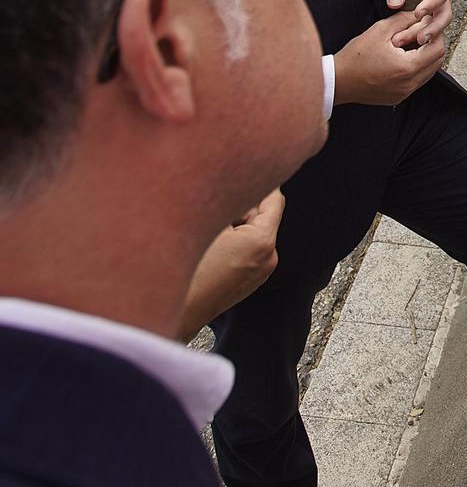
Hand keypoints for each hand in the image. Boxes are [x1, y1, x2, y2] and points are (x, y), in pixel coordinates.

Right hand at [177, 190, 285, 338]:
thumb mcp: (208, 225)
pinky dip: (232, 240)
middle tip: (215, 197)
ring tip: (207, 224)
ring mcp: (259, 273)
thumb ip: (230, 201)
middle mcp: (268, 258)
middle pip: (262, 215)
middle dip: (241, 204)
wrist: (172, 316)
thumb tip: (238, 185)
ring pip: (251, 231)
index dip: (258, 181)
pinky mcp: (247, 283)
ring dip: (234, 222)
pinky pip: (245, 249)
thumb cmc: (186, 269)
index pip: (274, 199)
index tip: (242, 170)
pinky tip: (208, 243)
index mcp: (263, 242)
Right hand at [332, 10, 446, 106]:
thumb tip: (420, 15)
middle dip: (432, 45)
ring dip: (424, 58)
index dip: (434, 34)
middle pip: (437, 62)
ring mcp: (404, 93)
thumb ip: (404, 19)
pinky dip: (415, 69)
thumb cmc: (355, 56)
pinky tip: (401, 59)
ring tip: (409, 46)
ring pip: (429, 73)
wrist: (338, 81)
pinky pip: (417, 81)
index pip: (437, 49)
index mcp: (407, 67)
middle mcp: (409, 84)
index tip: (425, 26)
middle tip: (419, 34)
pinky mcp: (398, 97)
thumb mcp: (380, 30)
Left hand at [385, 0, 451, 43]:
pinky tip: (408, 42)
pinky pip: (428, 26)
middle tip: (420, 38)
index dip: (431, 5)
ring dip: (425, 34)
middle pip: (445, 14)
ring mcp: (436, 5)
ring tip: (409, 41)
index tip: (418, 13)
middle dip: (434, 28)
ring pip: (438, 23)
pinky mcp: (428, 14)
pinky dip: (419, 35)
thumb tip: (394, 3)